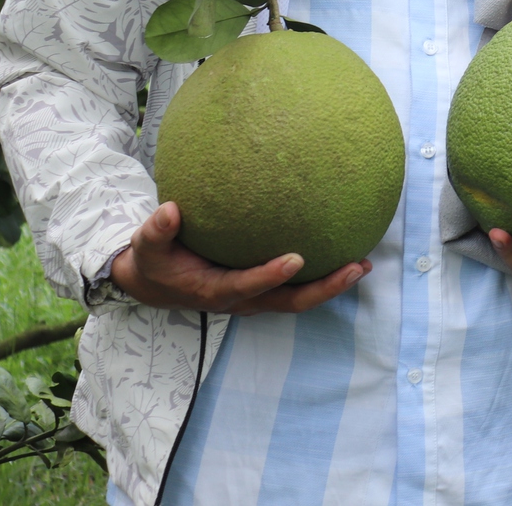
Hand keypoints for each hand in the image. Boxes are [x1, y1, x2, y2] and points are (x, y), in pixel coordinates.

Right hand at [110, 202, 369, 315]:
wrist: (157, 282)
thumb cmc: (156, 260)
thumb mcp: (147, 246)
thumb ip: (157, 230)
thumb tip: (171, 210)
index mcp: (214, 290)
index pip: (247, 286)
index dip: (270, 276)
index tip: (296, 259)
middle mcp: (242, 299)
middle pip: (289, 301)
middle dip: (324, 289)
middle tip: (356, 268)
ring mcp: (256, 297)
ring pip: (299, 298)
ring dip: (332, 285)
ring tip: (364, 264)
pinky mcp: (264, 290)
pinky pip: (297, 287)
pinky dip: (323, 275)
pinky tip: (348, 250)